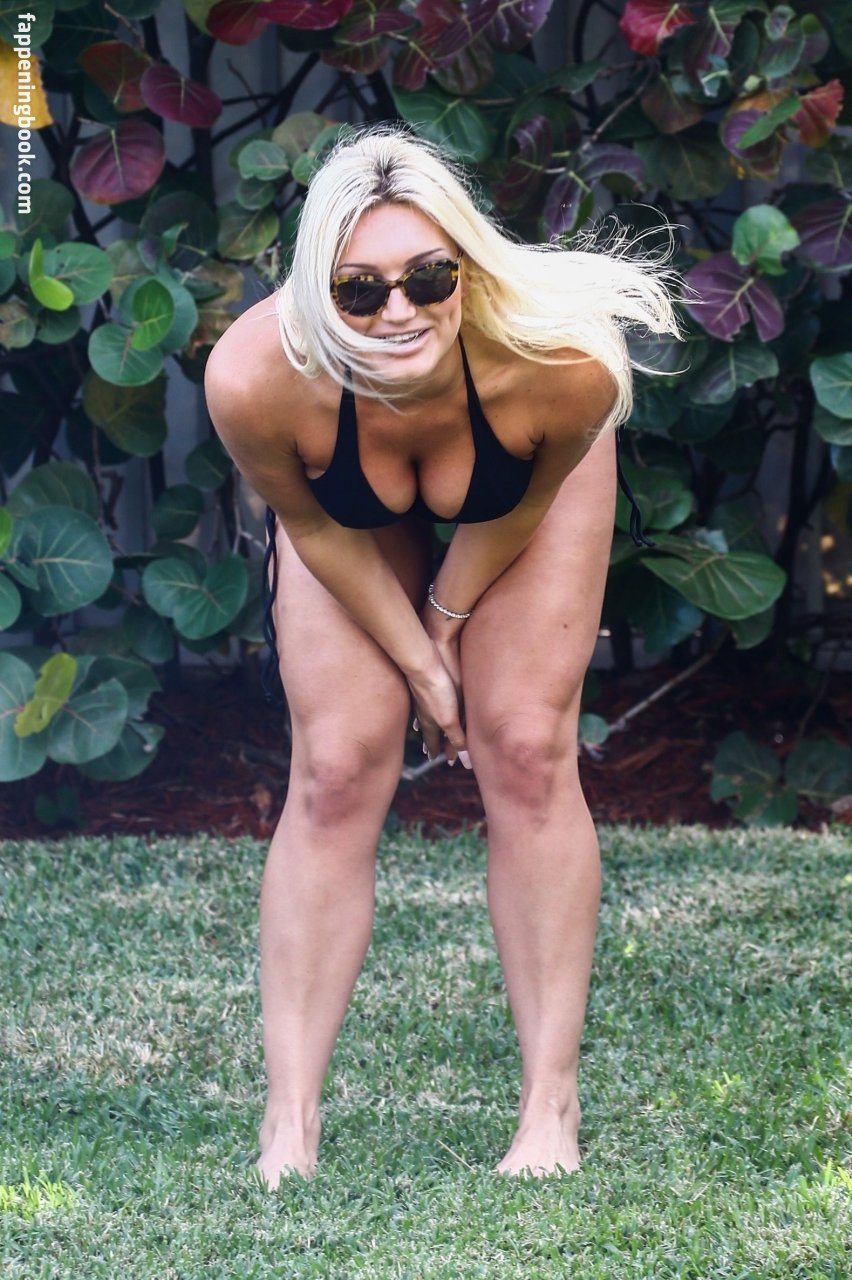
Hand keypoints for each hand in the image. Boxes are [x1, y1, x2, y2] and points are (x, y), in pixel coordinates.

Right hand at [407, 648, 466, 765]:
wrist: (424, 664)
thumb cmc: (437, 690)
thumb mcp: (450, 719)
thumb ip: (457, 738)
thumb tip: (463, 760)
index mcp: (431, 723)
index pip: (432, 741)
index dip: (435, 751)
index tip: (434, 758)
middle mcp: (424, 713)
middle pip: (428, 730)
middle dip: (430, 741)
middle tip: (429, 751)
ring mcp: (423, 698)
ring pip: (425, 716)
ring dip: (426, 726)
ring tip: (423, 730)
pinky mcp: (425, 684)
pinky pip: (423, 701)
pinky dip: (424, 708)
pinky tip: (423, 703)